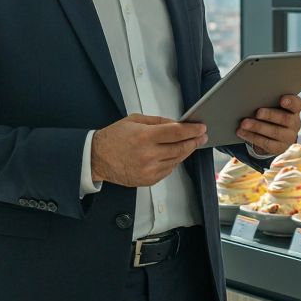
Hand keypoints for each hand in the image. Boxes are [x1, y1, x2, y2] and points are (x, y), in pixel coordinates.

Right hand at [91, 113, 207, 186]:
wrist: (97, 158)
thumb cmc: (115, 137)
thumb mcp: (134, 120)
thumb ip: (158, 122)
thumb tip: (177, 124)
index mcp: (144, 136)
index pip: (176, 133)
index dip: (192, 130)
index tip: (201, 128)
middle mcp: (148, 155)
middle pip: (180, 148)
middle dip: (194, 141)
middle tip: (202, 136)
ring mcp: (148, 170)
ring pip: (176, 160)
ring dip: (185, 152)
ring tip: (190, 144)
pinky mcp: (148, 180)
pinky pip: (168, 170)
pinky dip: (173, 162)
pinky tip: (174, 154)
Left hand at [237, 95, 300, 155]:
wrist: (272, 135)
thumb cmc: (270, 114)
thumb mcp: (271, 107)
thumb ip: (267, 102)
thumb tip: (251, 99)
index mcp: (294, 110)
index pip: (297, 104)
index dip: (291, 102)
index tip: (282, 100)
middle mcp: (294, 123)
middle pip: (286, 119)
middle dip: (270, 115)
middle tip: (257, 113)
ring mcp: (288, 137)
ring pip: (275, 132)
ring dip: (258, 127)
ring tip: (244, 123)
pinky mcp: (279, 148)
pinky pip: (266, 143)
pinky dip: (252, 137)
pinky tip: (241, 132)